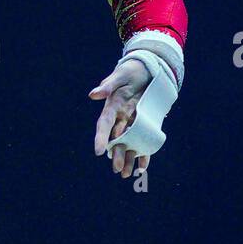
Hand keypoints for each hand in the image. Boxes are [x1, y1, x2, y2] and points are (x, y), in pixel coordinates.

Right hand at [89, 56, 151, 178]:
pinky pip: (143, 140)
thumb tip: (93, 95)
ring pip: (129, 143)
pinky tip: (143, 167)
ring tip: (126, 175)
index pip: (104, 124)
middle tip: (116, 170)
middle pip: (117, 139)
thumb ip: (108, 86)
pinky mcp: (144, 122)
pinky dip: (143, 153)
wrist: (148, 68)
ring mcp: (132, 121)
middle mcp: (120, 116)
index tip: (98, 151)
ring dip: (127, 158)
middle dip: (116, 154)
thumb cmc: (131, 71)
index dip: (101, 138)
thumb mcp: (121, 75)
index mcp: (112, 106)